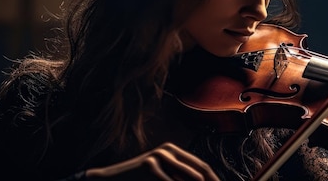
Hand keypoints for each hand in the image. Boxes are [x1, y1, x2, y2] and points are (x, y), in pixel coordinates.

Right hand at [84, 142, 219, 180]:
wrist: (114, 179)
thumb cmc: (141, 180)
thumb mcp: (164, 177)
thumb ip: (180, 177)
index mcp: (175, 151)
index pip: (202, 166)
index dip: (214, 179)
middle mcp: (169, 150)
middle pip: (199, 169)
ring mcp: (159, 155)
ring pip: (186, 177)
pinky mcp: (148, 163)